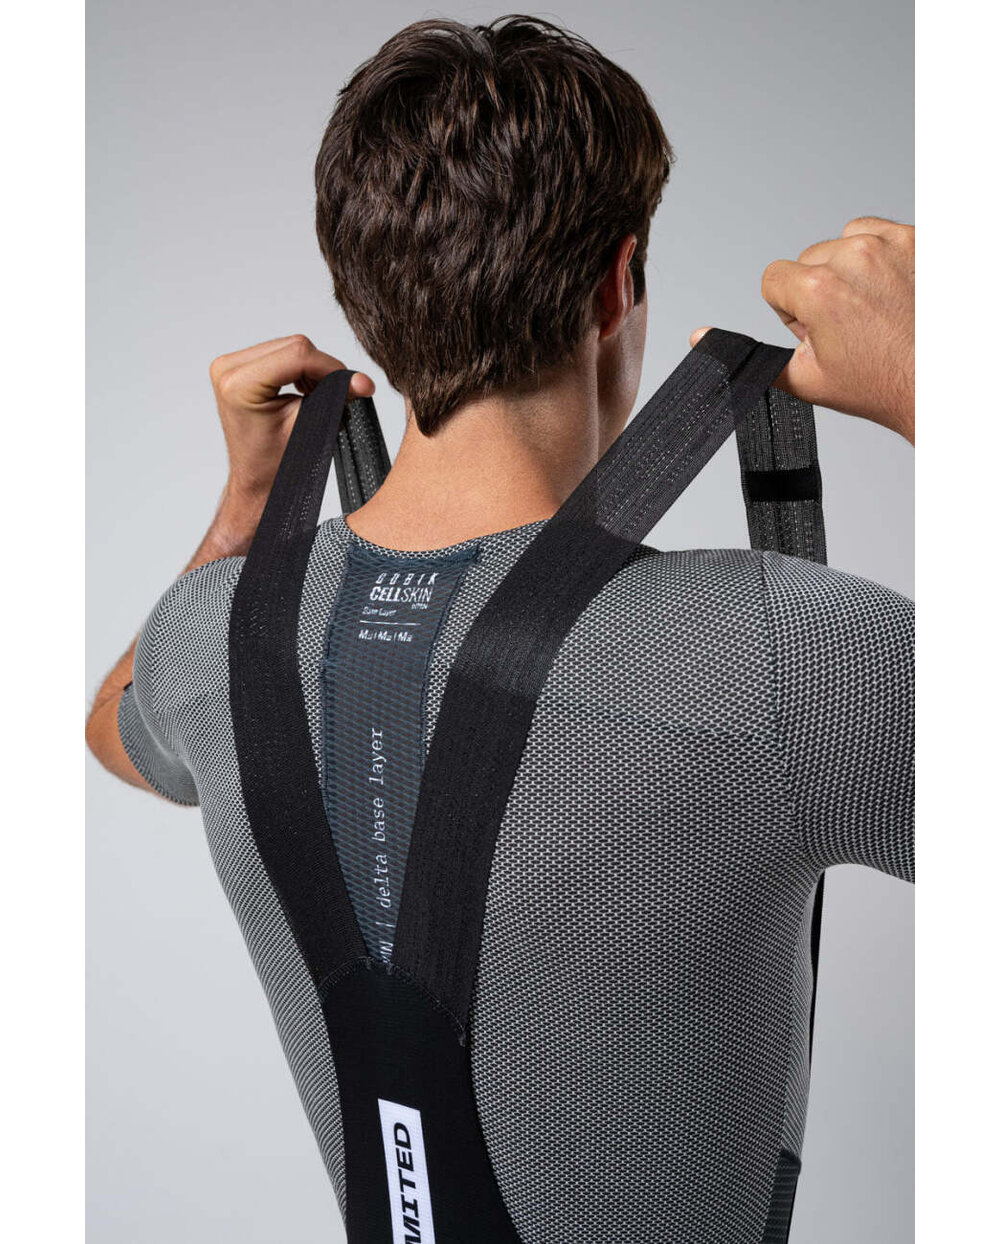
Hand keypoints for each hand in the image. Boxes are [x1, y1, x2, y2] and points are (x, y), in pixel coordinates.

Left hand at [209, 334, 375, 499]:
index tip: (354, 385)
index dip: (331, 368)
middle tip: (336, 397)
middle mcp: (228, 369)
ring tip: (317, 398)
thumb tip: (364, 381)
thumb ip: (334, 398)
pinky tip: (305, 391)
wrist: (255, 479)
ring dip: (313, 370)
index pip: (297, 355)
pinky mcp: (238, 365)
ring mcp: (230, 364)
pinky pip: (280, 352)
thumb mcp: (308, 427)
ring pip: (290, 347)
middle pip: (294, 346)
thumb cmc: (274, 464)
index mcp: (238, 385)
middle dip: (322, 370)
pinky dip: (301, 369)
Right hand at [692, 217, 914, 442]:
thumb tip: (702, 340)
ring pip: (846, 241)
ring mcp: (894, 244)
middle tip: (851, 327)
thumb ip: (750, 358)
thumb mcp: (806, 380)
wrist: (943, 386)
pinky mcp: (923, 240)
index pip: (774, 278)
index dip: (789, 309)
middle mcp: (855, 256)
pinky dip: (886, 257)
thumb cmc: (883, 385)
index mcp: (819, 289)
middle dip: (821, 288)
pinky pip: (885, 232)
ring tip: (874, 308)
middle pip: (810, 258)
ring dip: (852, 268)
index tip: (817, 330)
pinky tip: (896, 293)